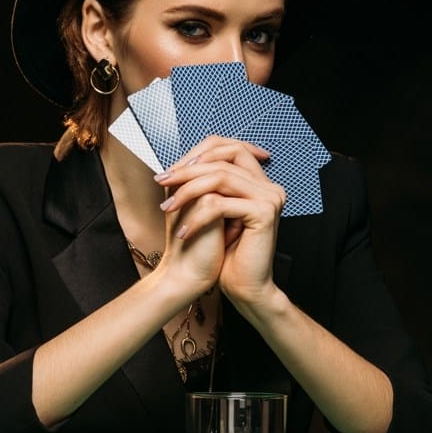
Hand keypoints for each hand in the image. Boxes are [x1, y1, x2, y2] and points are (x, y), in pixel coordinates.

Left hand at [154, 136, 285, 305]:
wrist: (240, 284)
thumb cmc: (222, 250)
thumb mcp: (206, 208)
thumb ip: (201, 182)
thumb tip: (176, 161)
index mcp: (257, 180)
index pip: (228, 147)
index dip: (195, 154)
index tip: (169, 171)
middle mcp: (268, 185)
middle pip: (223, 157)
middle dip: (187, 169)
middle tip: (162, 181)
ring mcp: (269, 197)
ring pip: (220, 177)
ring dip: (187, 190)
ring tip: (168, 208)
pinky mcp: (264, 212)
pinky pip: (221, 204)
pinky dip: (197, 216)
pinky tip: (184, 231)